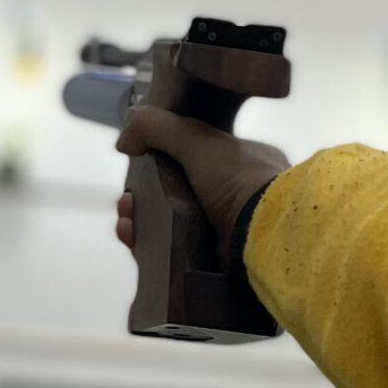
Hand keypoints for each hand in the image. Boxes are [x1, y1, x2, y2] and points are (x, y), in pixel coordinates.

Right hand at [113, 109, 290, 255]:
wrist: (264, 234)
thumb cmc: (238, 179)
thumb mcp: (197, 138)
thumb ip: (156, 127)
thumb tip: (123, 142)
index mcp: (240, 164)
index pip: (192, 158)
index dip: (160, 161)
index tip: (138, 165)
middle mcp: (233, 196)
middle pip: (174, 193)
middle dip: (141, 195)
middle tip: (127, 199)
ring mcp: (223, 231)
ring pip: (168, 223)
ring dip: (139, 219)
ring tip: (127, 219)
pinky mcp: (210, 261)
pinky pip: (171, 250)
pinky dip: (147, 243)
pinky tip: (132, 237)